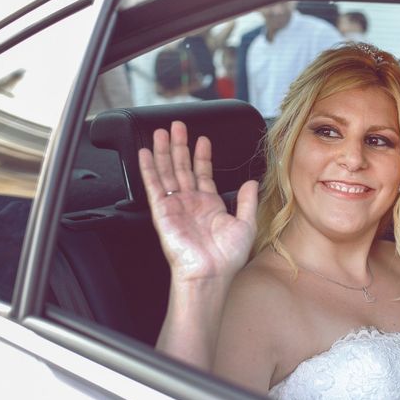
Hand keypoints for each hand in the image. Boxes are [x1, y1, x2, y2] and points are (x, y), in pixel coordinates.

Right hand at [138, 120, 257, 283]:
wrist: (210, 273)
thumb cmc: (227, 258)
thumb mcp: (246, 224)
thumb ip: (248, 201)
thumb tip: (252, 182)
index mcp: (209, 206)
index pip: (203, 174)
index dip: (202, 156)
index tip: (202, 140)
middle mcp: (191, 204)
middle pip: (182, 167)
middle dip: (180, 146)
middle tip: (178, 126)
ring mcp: (175, 206)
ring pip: (167, 171)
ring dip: (164, 151)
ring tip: (162, 131)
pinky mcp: (162, 212)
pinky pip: (153, 186)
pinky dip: (149, 168)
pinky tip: (147, 153)